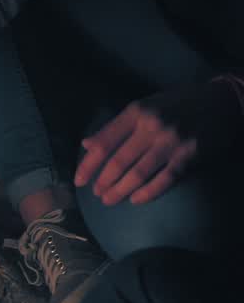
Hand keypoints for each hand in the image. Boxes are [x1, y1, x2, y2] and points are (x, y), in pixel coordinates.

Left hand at [73, 80, 242, 205]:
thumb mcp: (145, 107)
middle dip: (104, 182)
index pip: (104, 143)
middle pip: (118, 161)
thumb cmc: (178, 105)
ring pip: (138, 173)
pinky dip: (147, 193)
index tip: (79, 181)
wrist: (223, 102)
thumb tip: (87, 144)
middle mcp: (152, 125)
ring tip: (109, 200)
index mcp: (137, 112)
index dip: (88, 165)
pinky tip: (136, 200)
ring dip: (120, 190)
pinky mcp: (189, 155)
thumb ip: (116, 127)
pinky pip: (164, 180)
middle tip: (97, 194)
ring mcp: (171, 141)